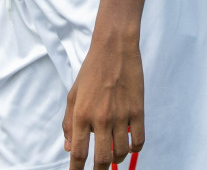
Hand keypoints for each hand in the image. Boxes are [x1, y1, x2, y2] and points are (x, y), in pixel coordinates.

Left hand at [62, 31, 143, 169]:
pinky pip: (139, 141)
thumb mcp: (73, 95)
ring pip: (121, 153)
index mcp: (81, 115)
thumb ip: (68, 123)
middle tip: (99, 169)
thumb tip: (69, 148)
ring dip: (117, 159)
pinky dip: (134, 149)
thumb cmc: (92, 70)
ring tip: (114, 153)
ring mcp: (121, 116)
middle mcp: (101, 118)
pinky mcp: (138, 111)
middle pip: (102, 160)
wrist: (114, 48)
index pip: (78, 154)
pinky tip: (129, 145)